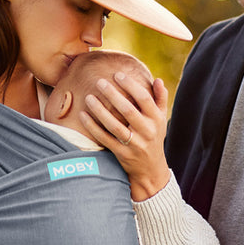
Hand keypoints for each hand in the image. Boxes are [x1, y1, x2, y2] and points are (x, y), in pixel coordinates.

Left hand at [80, 72, 170, 200]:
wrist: (150, 169)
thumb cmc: (154, 137)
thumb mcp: (161, 120)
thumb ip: (160, 99)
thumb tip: (158, 79)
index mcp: (156, 120)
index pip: (144, 99)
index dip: (131, 85)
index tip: (117, 75)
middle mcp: (147, 132)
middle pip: (128, 110)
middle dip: (113, 95)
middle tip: (99, 81)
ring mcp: (134, 144)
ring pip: (114, 125)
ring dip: (100, 111)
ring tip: (89, 97)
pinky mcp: (122, 154)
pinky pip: (105, 139)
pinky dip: (93, 127)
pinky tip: (83, 115)